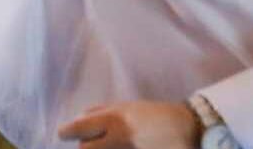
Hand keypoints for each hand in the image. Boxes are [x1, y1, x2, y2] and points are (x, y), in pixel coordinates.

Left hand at [57, 101, 199, 148]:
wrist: (190, 128)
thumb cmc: (155, 115)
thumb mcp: (127, 107)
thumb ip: (101, 112)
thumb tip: (79, 117)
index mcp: (116, 119)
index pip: (81, 127)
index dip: (68, 131)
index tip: (62, 134)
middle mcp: (120, 137)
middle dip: (86, 146)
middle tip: (91, 143)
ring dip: (101, 148)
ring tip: (116, 142)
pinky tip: (128, 146)